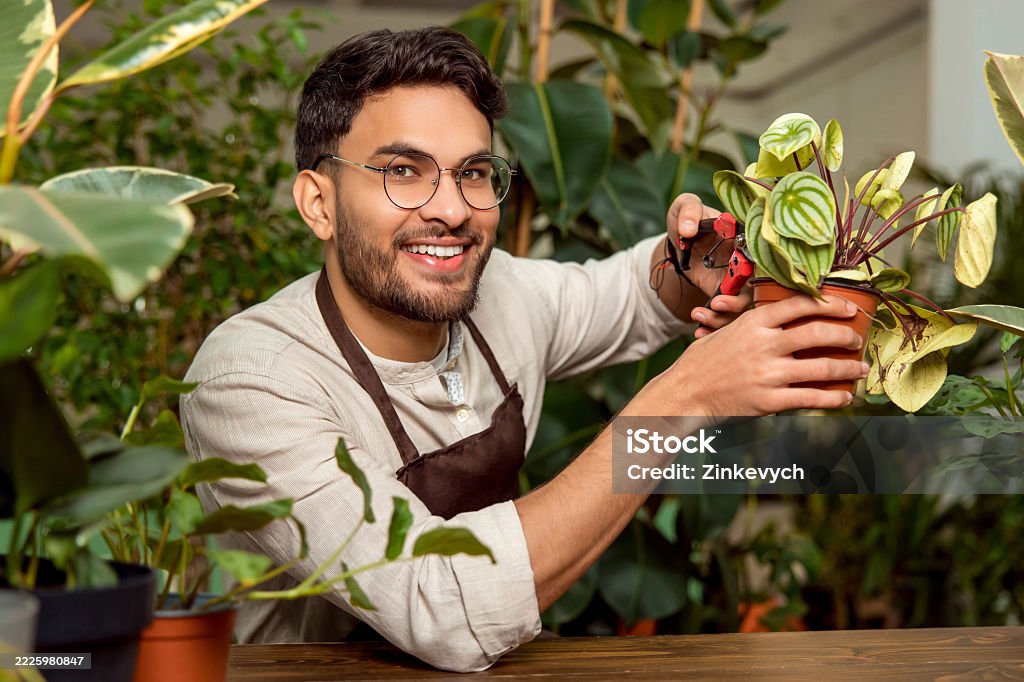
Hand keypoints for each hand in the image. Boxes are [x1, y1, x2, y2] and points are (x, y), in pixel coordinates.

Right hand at [646, 294, 870, 415]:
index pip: (800, 305)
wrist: (684, 394)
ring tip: (860, 368)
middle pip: (817, 332)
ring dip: (848, 368)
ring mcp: (768, 374)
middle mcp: (764, 345)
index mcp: (753, 323)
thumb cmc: (701, 362)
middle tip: (856, 338)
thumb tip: (786, 320)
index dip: (830, 304)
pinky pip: (812, 398)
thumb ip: (755, 325)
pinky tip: (845, 396)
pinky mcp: (770, 400)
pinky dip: (834, 398)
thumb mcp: (725, 332)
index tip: (848, 308)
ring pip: (823, 367)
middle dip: (845, 335)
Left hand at [666, 192, 751, 334]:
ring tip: (698, 315)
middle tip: (716, 303)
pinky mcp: (725, 296)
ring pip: (742, 308)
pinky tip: (699, 331)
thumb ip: (688, 211)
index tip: (736, 280)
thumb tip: (688, 229)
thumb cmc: (687, 219)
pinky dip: (714, 327)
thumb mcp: (684, 207)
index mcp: (745, 238)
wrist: (677, 240)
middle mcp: (747, 263)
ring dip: (722, 318)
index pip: (762, 257)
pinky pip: (727, 317)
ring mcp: (738, 283)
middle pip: (756, 289)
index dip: (753, 272)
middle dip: (739, 302)